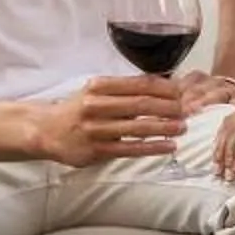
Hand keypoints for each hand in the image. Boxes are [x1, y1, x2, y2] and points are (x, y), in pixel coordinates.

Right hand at [27, 75, 189, 168]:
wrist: (46, 131)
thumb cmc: (78, 109)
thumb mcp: (97, 91)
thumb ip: (124, 89)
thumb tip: (164, 86)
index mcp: (99, 85)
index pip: (139, 84)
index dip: (165, 87)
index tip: (183, 92)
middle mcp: (96, 105)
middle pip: (141, 104)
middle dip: (169, 107)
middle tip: (188, 110)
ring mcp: (96, 129)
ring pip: (137, 127)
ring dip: (164, 127)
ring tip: (184, 127)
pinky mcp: (96, 150)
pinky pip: (130, 149)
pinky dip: (152, 147)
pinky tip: (168, 146)